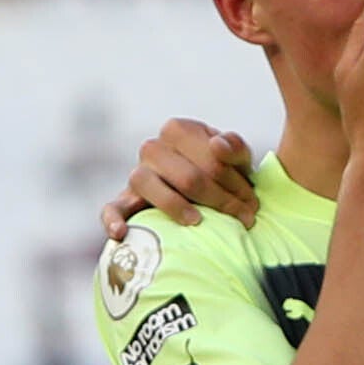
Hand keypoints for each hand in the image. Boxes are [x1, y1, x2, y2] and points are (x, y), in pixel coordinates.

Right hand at [100, 118, 258, 239]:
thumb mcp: (238, 158)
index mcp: (178, 130)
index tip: (252, 203)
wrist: (206, 192)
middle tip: (244, 218)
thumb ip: (235, 147)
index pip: (210, 159)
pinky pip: (112, 208)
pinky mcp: (125, 200)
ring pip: (145, 182)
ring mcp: (136, 174)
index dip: (235, 184)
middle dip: (220, 201)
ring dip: (176, 207)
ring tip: (198, 222)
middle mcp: (152, 148)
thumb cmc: (224, 173)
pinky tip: (121, 233)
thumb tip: (217, 146)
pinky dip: (112, 220)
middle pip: (186, 177)